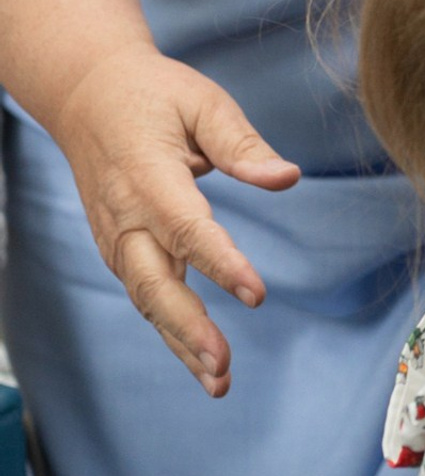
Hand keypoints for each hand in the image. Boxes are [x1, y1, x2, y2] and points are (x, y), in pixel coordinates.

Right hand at [49, 42, 300, 396]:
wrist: (88, 94)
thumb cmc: (154, 95)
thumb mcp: (203, 102)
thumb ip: (242, 144)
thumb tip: (285, 177)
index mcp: (148, 178)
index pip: (187, 229)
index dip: (221, 264)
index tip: (255, 294)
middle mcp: (125, 217)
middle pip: (155, 283)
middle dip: (189, 330)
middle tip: (223, 366)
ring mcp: (116, 238)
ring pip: (148, 300)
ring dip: (180, 343)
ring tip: (219, 381)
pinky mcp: (120, 248)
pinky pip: (145, 294)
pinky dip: (169, 330)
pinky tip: (198, 358)